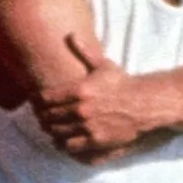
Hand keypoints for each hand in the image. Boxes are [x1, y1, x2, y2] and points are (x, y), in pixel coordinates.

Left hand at [31, 32, 146, 159]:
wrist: (146, 104)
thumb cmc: (123, 84)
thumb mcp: (103, 66)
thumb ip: (84, 52)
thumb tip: (70, 34)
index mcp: (79, 90)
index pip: (44, 99)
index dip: (36, 101)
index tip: (36, 102)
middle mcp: (81, 110)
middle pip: (47, 118)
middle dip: (42, 118)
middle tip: (41, 117)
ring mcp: (88, 128)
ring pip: (56, 134)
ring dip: (51, 132)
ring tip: (51, 129)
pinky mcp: (97, 142)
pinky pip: (71, 148)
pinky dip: (64, 145)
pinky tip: (64, 141)